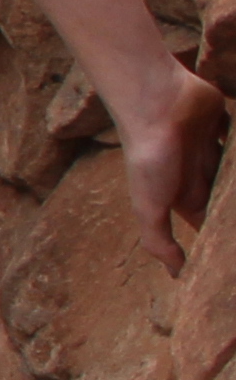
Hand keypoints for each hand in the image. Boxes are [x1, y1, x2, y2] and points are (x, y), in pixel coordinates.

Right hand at [125, 60, 229, 267]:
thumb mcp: (150, 207)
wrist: (156, 104)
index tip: (235, 253)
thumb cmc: (151, 158)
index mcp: (179, 195)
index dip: (222, 235)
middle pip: (224, 197)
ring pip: (234, 171)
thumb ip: (159, 241)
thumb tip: (177, 275)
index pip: (205, 221)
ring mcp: (207, 148)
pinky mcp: (219, 124)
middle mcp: (194, 173)